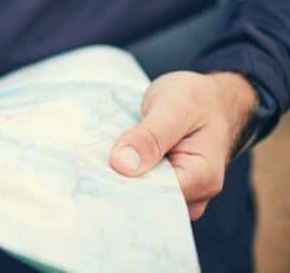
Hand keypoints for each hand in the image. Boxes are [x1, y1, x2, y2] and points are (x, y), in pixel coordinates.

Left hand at [109, 71, 257, 219]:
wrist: (210, 98)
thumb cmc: (197, 99)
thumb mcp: (173, 107)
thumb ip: (150, 136)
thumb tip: (122, 165)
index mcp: (202, 178)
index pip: (155, 197)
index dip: (124, 185)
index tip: (96, 169)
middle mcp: (193, 196)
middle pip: (145, 202)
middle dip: (117, 183)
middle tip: (91, 159)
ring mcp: (179, 195)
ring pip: (138, 197)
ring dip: (116, 179)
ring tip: (96, 156)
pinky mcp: (163, 187)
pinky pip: (138, 188)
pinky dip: (121, 175)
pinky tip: (105, 160)